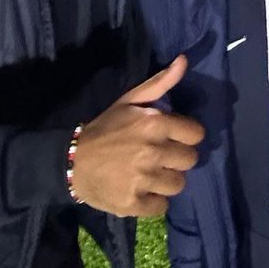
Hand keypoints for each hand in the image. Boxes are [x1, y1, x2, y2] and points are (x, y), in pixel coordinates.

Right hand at [71, 55, 204, 216]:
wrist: (71, 161)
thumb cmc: (106, 128)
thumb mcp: (130, 100)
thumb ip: (160, 82)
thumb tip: (184, 60)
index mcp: (155, 124)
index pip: (196, 135)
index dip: (187, 137)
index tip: (174, 139)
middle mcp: (152, 151)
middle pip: (190, 161)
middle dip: (177, 159)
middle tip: (160, 158)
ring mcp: (142, 179)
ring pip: (178, 185)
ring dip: (167, 181)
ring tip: (151, 175)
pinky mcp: (132, 203)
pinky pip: (161, 207)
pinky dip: (154, 202)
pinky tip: (142, 191)